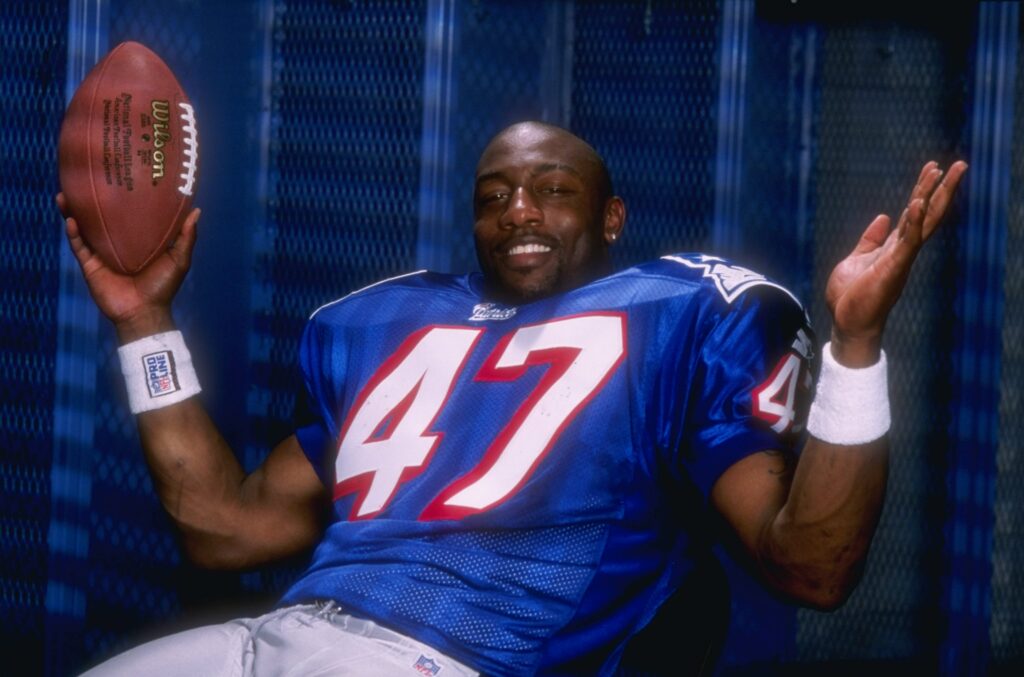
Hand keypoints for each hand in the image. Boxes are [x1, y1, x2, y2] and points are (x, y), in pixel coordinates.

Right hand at [57, 193, 200, 340]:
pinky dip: (74, 233)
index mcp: (138, 240)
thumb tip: (196, 210)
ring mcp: (102, 253)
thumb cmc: (163, 286)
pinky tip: (71, 218)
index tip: (119, 176)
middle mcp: (118, 243)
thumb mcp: (179, 259)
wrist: (143, 313)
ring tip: (65, 193)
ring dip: (74, 211)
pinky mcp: (91, 265)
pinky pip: (79, 246)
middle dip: (91, 200)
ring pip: (84, 228)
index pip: (128, 214)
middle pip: (101, 217)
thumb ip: (186, 236)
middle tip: (85, 179)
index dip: (122, 197)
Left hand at [825, 160, 967, 366]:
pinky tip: (917, 202)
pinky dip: (912, 222)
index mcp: (894, 247)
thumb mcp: (856, 260)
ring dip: (933, 197)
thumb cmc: (851, 297)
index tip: (934, 167)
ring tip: (944, 173)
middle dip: (942, 188)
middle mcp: (903, 251)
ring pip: (923, 223)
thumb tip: (883, 218)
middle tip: (961, 164)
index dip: (924, 190)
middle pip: (928, 213)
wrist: (847, 324)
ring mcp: (900, 259)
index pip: (914, 213)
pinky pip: (907, 242)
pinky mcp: (893, 269)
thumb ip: (870, 240)